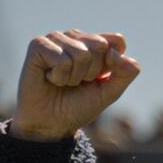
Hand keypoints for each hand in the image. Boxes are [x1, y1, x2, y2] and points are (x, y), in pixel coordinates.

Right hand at [10, 29, 140, 141]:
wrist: (50, 125)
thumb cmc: (77, 107)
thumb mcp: (109, 92)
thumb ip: (125, 74)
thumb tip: (120, 55)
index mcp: (94, 44)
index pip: (116, 41)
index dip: (111, 65)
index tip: (96, 79)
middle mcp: (75, 37)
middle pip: (100, 46)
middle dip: (91, 72)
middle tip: (75, 83)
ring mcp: (56, 38)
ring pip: (81, 53)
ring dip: (73, 77)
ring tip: (61, 82)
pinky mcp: (38, 45)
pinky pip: (61, 59)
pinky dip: (58, 76)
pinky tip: (49, 78)